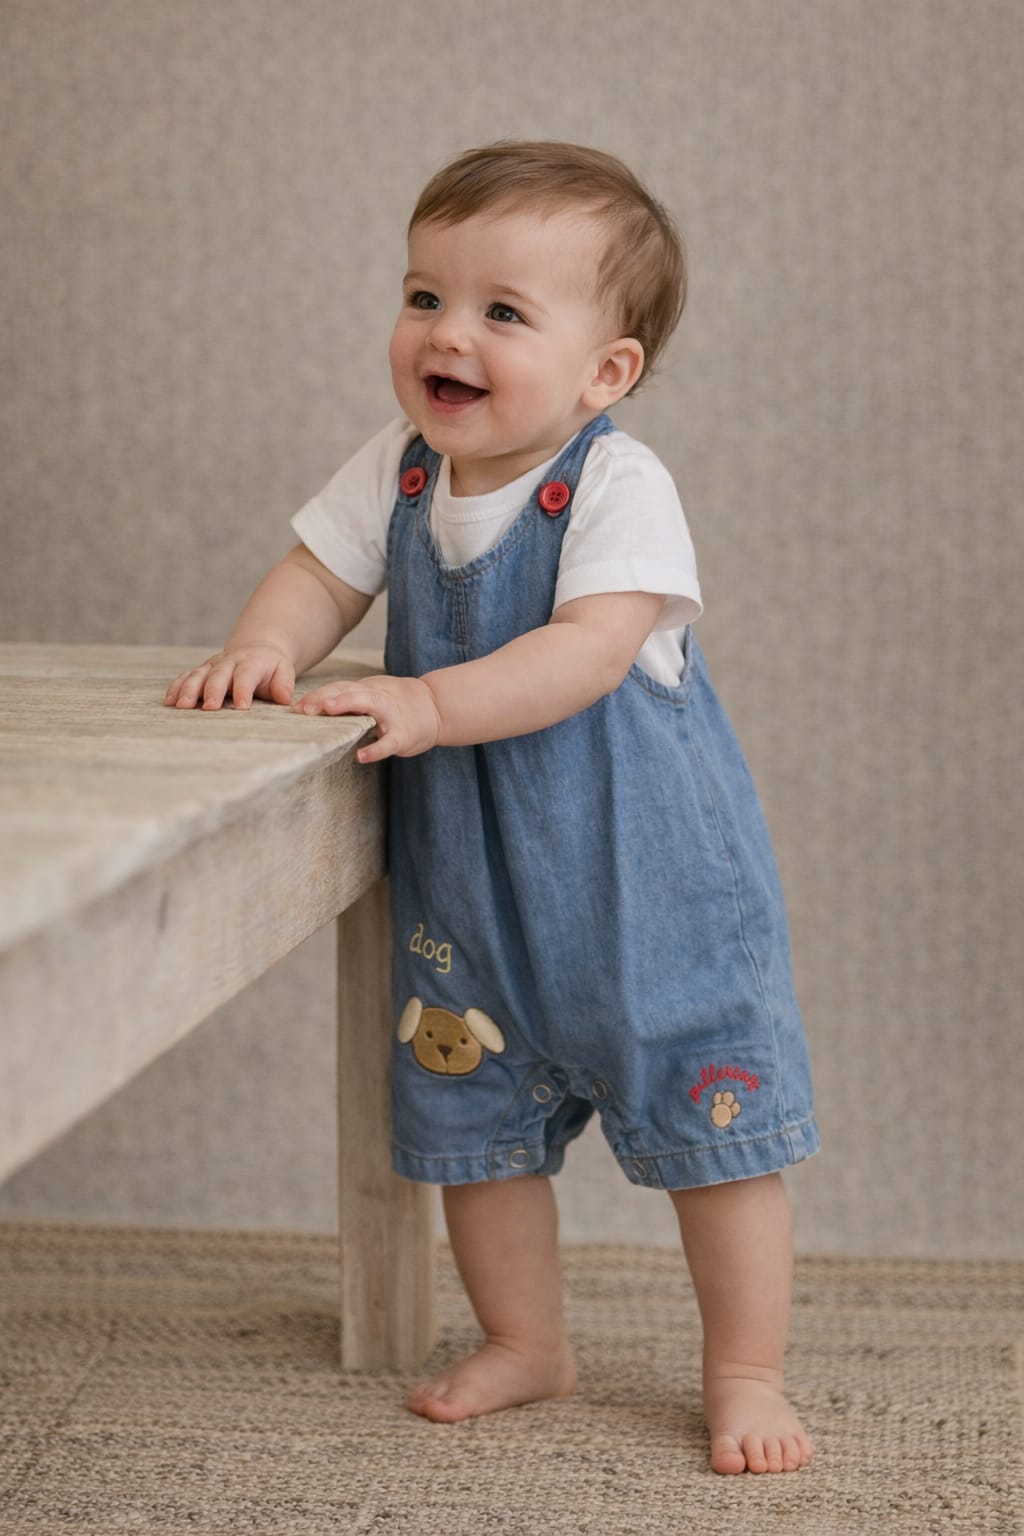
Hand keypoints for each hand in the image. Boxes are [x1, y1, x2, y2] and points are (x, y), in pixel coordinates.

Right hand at [164, 647, 295, 709]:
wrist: (256, 649)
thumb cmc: (272, 668)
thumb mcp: (284, 671)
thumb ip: (284, 684)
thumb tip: (285, 698)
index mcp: (251, 662)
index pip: (246, 676)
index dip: (243, 690)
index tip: (241, 707)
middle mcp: (228, 662)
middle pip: (218, 675)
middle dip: (212, 690)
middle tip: (209, 708)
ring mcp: (212, 666)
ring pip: (198, 675)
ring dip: (189, 690)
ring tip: (182, 706)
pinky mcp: (201, 671)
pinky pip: (186, 677)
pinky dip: (177, 687)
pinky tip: (169, 701)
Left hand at [292, 674, 440, 762]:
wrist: (436, 707)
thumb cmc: (398, 703)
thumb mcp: (374, 695)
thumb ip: (349, 700)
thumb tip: (313, 708)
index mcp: (368, 689)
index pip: (340, 688)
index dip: (319, 695)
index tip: (296, 707)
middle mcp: (378, 697)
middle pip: (350, 692)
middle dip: (326, 698)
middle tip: (303, 708)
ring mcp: (391, 715)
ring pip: (369, 705)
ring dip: (347, 706)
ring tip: (327, 711)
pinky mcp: (403, 734)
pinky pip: (388, 742)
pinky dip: (376, 749)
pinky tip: (361, 757)